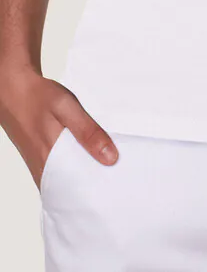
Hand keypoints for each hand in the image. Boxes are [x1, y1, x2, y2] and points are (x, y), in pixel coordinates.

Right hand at [0, 65, 117, 187]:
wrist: (15, 91)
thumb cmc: (39, 97)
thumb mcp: (67, 108)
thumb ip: (88, 132)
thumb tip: (110, 158)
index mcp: (50, 159)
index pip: (78, 189)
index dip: (99, 188)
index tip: (118, 184)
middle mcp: (43, 169)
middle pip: (73, 187)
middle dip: (95, 183)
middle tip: (118, 176)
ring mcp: (40, 166)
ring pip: (66, 180)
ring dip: (84, 175)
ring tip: (107, 168)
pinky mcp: (40, 160)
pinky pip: (59, 173)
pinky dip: (74, 168)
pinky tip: (87, 159)